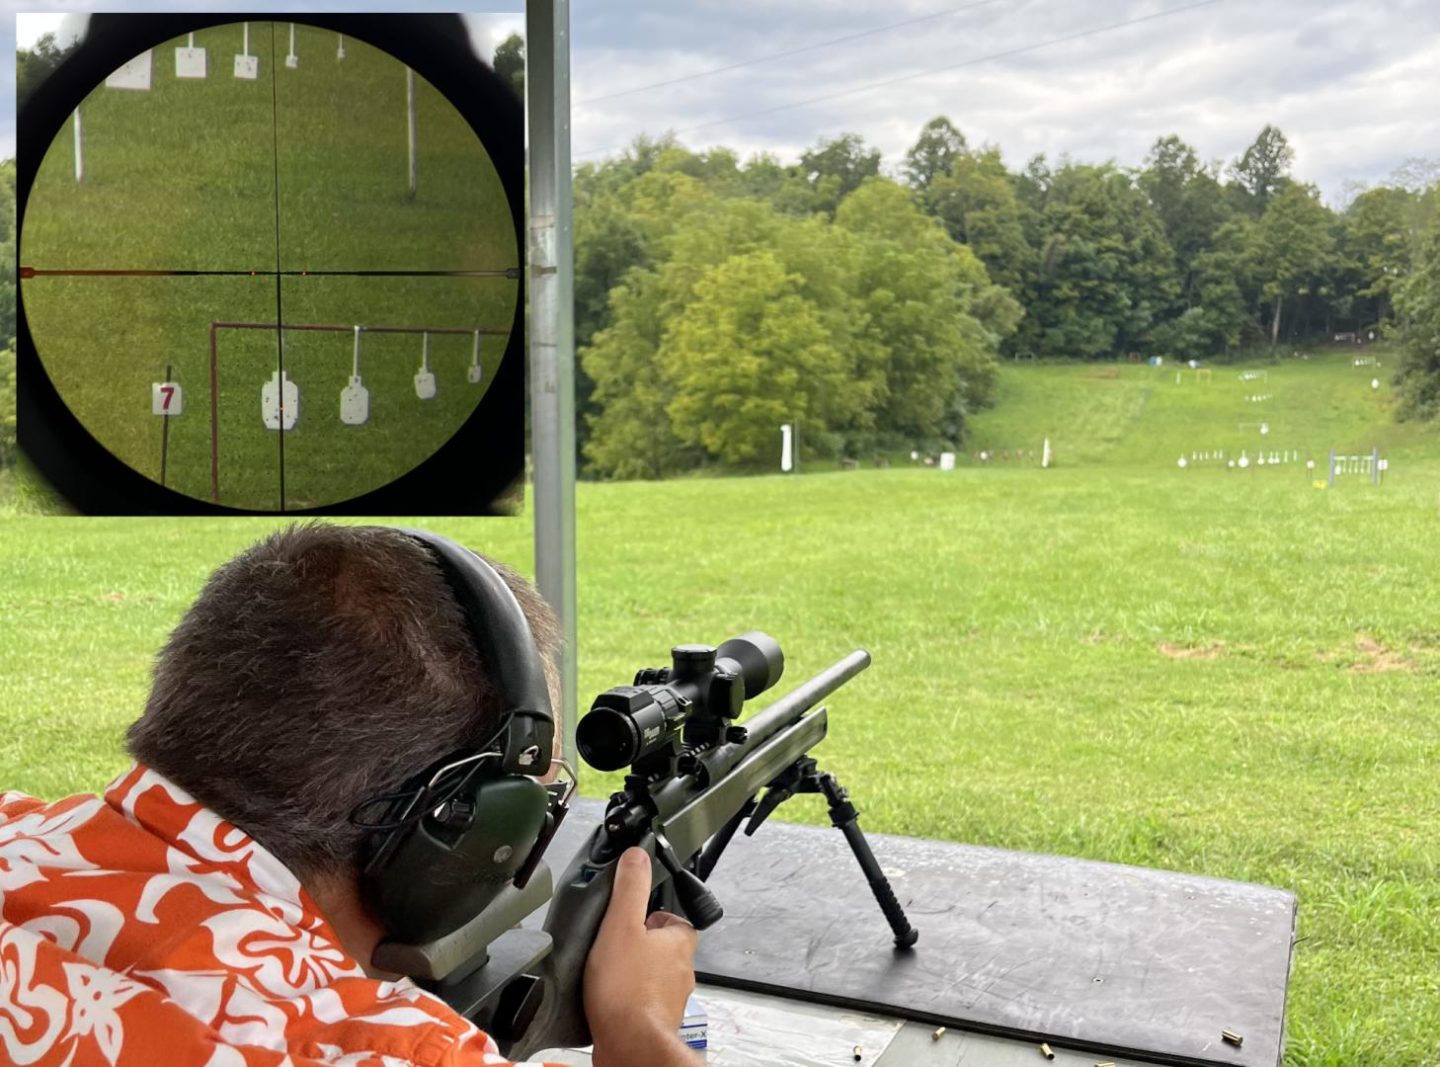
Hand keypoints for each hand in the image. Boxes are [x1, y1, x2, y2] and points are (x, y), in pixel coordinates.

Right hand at [584, 847, 699, 1066]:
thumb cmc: (627, 991)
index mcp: (679, 942)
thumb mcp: (621, 923)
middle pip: (662, 948)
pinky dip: (625, 999)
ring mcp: (668, 999)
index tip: (633, 914)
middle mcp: (680, 971)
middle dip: (639, 945)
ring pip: (651, 977)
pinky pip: (640, 1002)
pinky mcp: (653, 1022)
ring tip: (605, 971)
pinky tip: (606, 999)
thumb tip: (636, 855)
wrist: (628, 1045)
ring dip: (631, 974)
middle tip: (612, 943)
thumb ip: (630, 887)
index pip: (674, 918)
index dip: (651, 914)